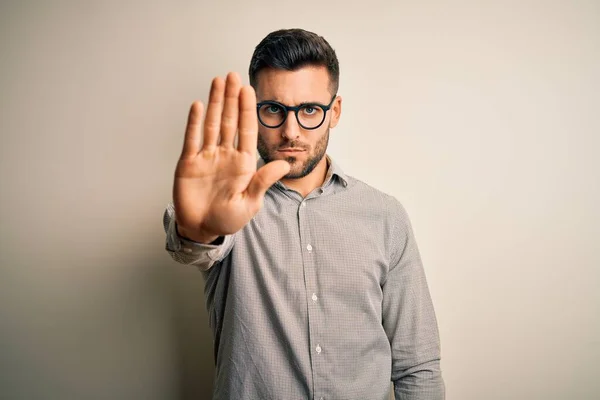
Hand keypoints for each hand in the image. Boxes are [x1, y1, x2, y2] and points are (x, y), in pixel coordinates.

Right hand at [173, 72, 289, 242]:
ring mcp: (207, 157)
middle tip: (233, 75)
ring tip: (218, 81)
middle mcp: (225, 155)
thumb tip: (285, 164)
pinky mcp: (189, 162)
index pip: (246, 130)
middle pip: (229, 120)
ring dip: (215, 103)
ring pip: (212, 124)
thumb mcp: (250, 202)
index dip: (247, 109)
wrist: (202, 229)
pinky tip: (199, 105)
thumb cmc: (228, 219)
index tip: (249, 89)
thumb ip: (263, 181)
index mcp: (243, 163)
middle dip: (231, 98)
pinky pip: (192, 138)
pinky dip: (195, 122)